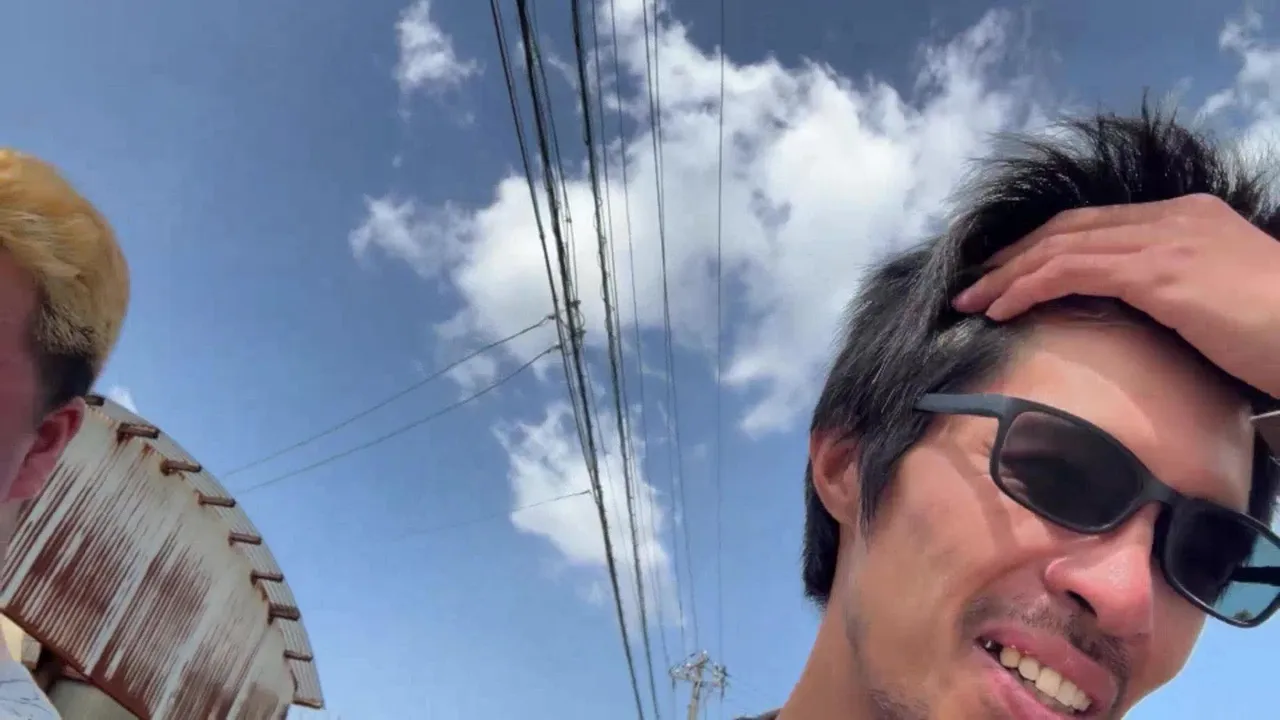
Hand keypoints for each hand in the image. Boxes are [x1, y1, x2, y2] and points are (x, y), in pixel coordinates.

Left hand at [951, 194, 1279, 397]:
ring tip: (972, 302)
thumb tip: (1133, 319)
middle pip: (1068, 228)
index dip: (1042, 247)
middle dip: (1013, 257)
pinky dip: (1029, 287)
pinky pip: (1072, 270)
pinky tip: (1004, 308)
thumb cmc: (1277, 332)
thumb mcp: (1216, 304)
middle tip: (972, 285)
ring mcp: (1164, 240)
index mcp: (1185, 218)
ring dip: (1008, 275)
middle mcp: (1170, 218)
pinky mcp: (1159, 270)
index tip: (1004, 273)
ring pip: (1060, 246)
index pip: (1094, 225)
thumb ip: (1173, 296)